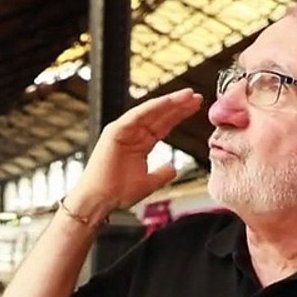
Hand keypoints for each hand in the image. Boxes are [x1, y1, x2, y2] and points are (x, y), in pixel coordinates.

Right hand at [69, 88, 203, 212]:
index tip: (195, 107)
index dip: (179, 116)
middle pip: (159, 115)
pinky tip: (168, 101)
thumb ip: (162, 174)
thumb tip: (173, 168)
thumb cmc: (118, 194)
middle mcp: (132, 134)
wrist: (100, 200)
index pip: (163, 125)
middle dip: (178, 106)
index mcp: (140, 144)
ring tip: (188, 95)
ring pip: (150, 112)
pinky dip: (153, 107)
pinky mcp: (115, 131)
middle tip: (196, 96)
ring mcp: (123, 131)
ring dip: (169, 102)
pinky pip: (137, 115)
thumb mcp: (148, 183)